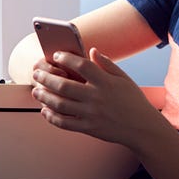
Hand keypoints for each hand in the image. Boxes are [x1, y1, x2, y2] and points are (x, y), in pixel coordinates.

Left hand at [31, 48, 163, 148]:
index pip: (81, 65)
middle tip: (37, 73)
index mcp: (106, 82)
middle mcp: (96, 98)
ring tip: (36, 90)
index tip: (57, 55)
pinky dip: (51, 117)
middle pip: (64, 85)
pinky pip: (64, 123)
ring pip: (60, 104)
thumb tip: (91, 50)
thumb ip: (106, 64)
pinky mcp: (88, 128)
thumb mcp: (124, 78)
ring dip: (44, 96)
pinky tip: (45, 111)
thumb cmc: (133, 101)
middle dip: (46, 78)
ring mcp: (91, 114)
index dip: (66, 58)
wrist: (142, 127)